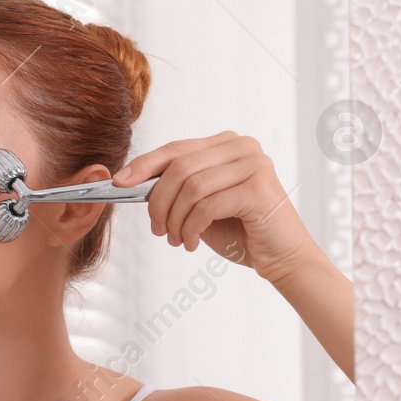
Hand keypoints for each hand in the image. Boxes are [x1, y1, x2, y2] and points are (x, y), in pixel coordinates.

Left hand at [113, 131, 319, 283]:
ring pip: (191, 187)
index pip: (176, 149)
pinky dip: (192, 228)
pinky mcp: (259, 189)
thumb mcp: (199, 204)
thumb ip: (176, 187)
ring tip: (177, 239)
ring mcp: (254, 165)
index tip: (119, 183)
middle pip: (179, 167)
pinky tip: (192, 243)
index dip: (143, 165)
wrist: (281, 257)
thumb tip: (131, 181)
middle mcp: (243, 147)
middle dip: (158, 202)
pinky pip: (206, 206)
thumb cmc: (240, 230)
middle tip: (157, 229)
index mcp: (226, 144)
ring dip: (175, 220)